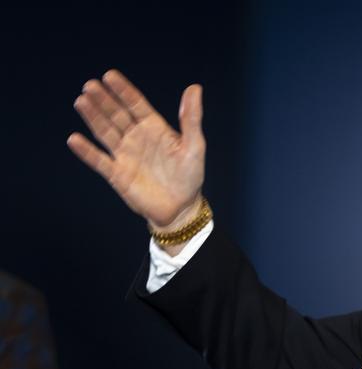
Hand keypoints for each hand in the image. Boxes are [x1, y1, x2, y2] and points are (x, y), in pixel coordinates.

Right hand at [67, 70, 205, 232]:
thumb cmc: (190, 176)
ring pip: (105, 132)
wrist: (181, 208)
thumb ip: (191, 118)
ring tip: (81, 101)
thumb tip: (194, 88)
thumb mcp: (195, 146)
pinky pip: (99, 160)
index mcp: (154, 128)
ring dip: (93, 117)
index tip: (109, 75)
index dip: (123, 90)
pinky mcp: (117, 174)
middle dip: (103, 100)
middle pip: (116, 115)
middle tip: (90, 85)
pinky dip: (86, 151)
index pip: (135, 104)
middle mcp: (136, 138)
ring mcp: (125, 155)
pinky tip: (74, 139)